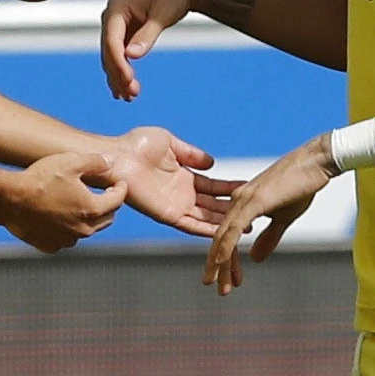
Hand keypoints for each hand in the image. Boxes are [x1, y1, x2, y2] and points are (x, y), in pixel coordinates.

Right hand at [2, 152, 127, 252]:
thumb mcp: (70, 161)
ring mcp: (66, 240)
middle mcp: (83, 229)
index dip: (121, 189)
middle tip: (105, 193)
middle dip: (108, 205)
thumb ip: (96, 162)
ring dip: (87, 218)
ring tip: (79, 204)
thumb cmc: (39, 178)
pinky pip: (65, 238)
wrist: (9, 199)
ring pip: (86, 230)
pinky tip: (59, 216)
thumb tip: (112, 162)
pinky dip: (66, 229)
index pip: (117, 200)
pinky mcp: (50, 245)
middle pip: (106, 219)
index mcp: (92, 209)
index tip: (119, 183)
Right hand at [100, 0, 206, 100]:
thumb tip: (131, 57)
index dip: (118, 64)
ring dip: (119, 75)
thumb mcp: (162, 15)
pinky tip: (127, 88)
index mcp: (116, 9)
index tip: (129, 82)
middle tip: (131, 96)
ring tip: (130, 97)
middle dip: (118, 74)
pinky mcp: (126, 29)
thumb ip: (147, 35)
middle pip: (109, 51)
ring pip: (112, 55)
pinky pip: (120, 53)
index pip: (111, 42)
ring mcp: (117, 23)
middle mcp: (111, 16)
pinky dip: (124, 68)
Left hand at [106, 127, 240, 237]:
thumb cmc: (136, 145)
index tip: (251, 187)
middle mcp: (182, 194)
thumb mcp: (170, 143)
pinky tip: (224, 232)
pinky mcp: (167, 215)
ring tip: (247, 226)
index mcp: (184, 177)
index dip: (231, 188)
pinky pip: (191, 225)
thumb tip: (212, 163)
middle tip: (257, 213)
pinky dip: (207, 229)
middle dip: (233, 209)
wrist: (117, 156)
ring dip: (225, 222)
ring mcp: (176, 205)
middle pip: (214, 205)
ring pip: (206, 218)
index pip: (214, 186)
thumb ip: (191, 153)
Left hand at [203, 136, 336, 295]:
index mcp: (242, 203)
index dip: (226, 259)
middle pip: (220, 239)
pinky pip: (233, 228)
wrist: (315, 162)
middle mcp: (237, 200)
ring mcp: (243, 199)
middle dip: (218, 267)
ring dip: (220, 264)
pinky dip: (226, 247)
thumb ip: (268, 237)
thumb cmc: (301, 186)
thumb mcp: (283, 218)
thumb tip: (254, 259)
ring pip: (223, 237)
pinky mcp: (253, 200)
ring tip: (221, 286)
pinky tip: (221, 262)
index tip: (228, 280)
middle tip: (218, 289)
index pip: (227, 236)